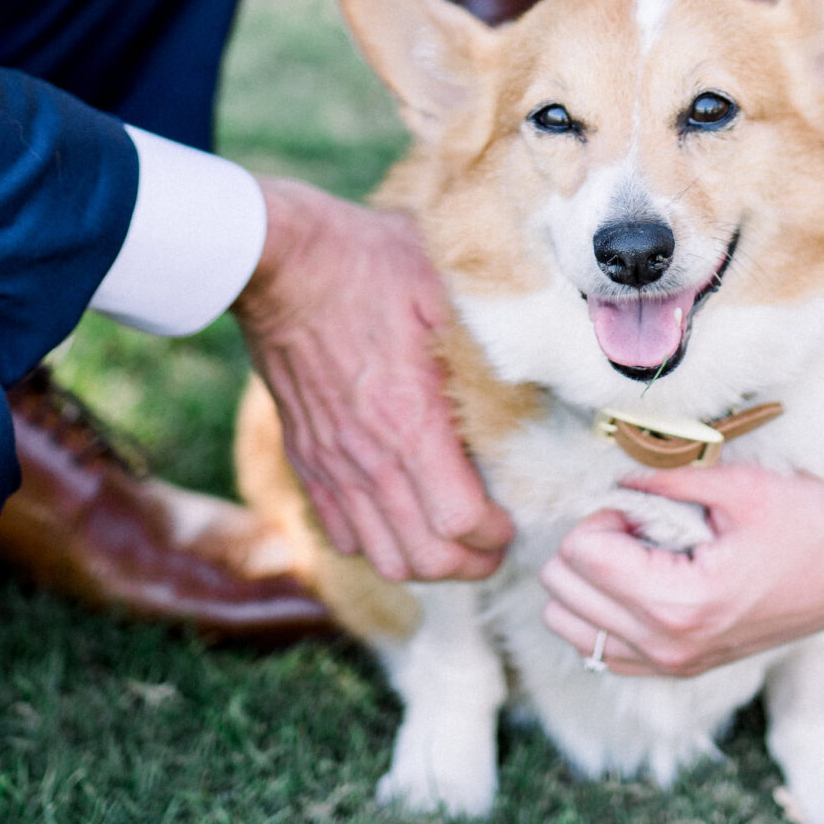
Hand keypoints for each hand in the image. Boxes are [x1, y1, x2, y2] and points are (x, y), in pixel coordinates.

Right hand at [236, 176, 513, 584]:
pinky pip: (338, 530)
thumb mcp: (444, 285)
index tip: (512, 520)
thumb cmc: (366, 263)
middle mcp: (367, 456)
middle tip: (494, 546)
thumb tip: (545, 356)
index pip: (459, 520)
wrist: (279, 260)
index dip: (494, 534)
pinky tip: (397, 519)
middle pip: (422, 557)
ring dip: (424, 562)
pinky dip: (373, 543)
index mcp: (409, 418)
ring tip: (452, 542)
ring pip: (379, 555)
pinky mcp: (306, 455)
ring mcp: (331, 460)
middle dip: (468, 564)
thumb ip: (490, 333)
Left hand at [540, 464, 823, 676]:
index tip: (645, 505)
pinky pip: (605, 652)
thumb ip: (662, 480)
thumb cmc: (809, 523)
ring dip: (590, 582)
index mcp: (681, 604)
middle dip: (591, 546)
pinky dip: (604, 613)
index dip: (604, 514)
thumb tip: (611, 478)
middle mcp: (670, 647)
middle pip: (563, 594)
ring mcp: (676, 666)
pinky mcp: (684, 668)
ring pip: (573, 628)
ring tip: (641, 553)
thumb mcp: (737, 487)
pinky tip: (643, 581)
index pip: (580, 556)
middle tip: (642, 525)